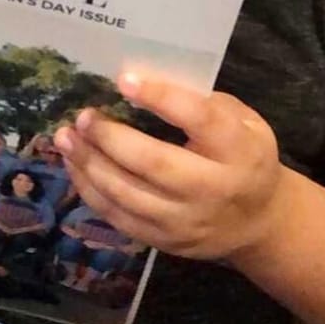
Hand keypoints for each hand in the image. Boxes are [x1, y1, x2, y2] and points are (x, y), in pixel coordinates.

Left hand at [54, 72, 287, 262]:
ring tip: (66, 137)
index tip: (124, 80)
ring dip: (89, 164)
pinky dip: (91, 190)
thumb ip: (201, 102)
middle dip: (111, 138)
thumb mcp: (240, 119)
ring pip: (128, 195)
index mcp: (238, 149)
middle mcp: (213, 189)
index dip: (160, 98)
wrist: (259, 222)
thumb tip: (142, 81)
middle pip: (154, 163)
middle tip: (83, 116)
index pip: (198, 119)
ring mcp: (187, 222)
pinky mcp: (166, 243)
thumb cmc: (242, 154)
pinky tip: (76, 165)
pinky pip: (120, 218)